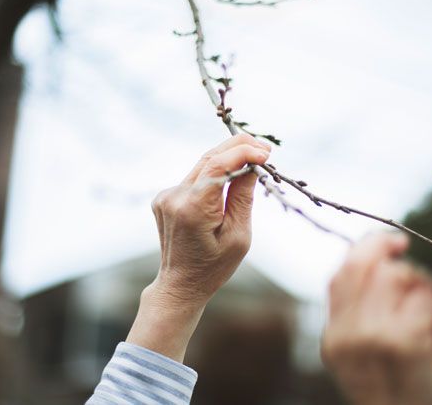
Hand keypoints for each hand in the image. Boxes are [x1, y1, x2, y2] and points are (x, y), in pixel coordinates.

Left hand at [127, 134, 269, 360]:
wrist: (181, 284)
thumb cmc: (214, 266)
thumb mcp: (238, 236)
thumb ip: (243, 197)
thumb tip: (252, 165)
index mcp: (193, 209)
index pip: (218, 165)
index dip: (244, 153)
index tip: (266, 153)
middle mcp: (175, 198)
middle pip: (209, 158)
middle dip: (239, 147)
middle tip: (265, 148)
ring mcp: (166, 196)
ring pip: (202, 166)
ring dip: (228, 158)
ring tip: (255, 156)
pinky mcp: (165, 197)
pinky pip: (195, 178)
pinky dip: (214, 173)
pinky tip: (232, 176)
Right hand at [322, 233, 431, 404]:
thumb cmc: (400, 395)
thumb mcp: (364, 359)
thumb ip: (360, 316)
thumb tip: (381, 265)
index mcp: (334, 338)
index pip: (340, 275)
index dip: (366, 248)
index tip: (391, 242)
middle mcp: (347, 335)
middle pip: (371, 266)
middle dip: (399, 260)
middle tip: (416, 270)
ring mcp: (375, 336)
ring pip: (400, 276)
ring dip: (424, 292)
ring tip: (430, 321)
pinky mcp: (407, 342)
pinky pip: (426, 299)